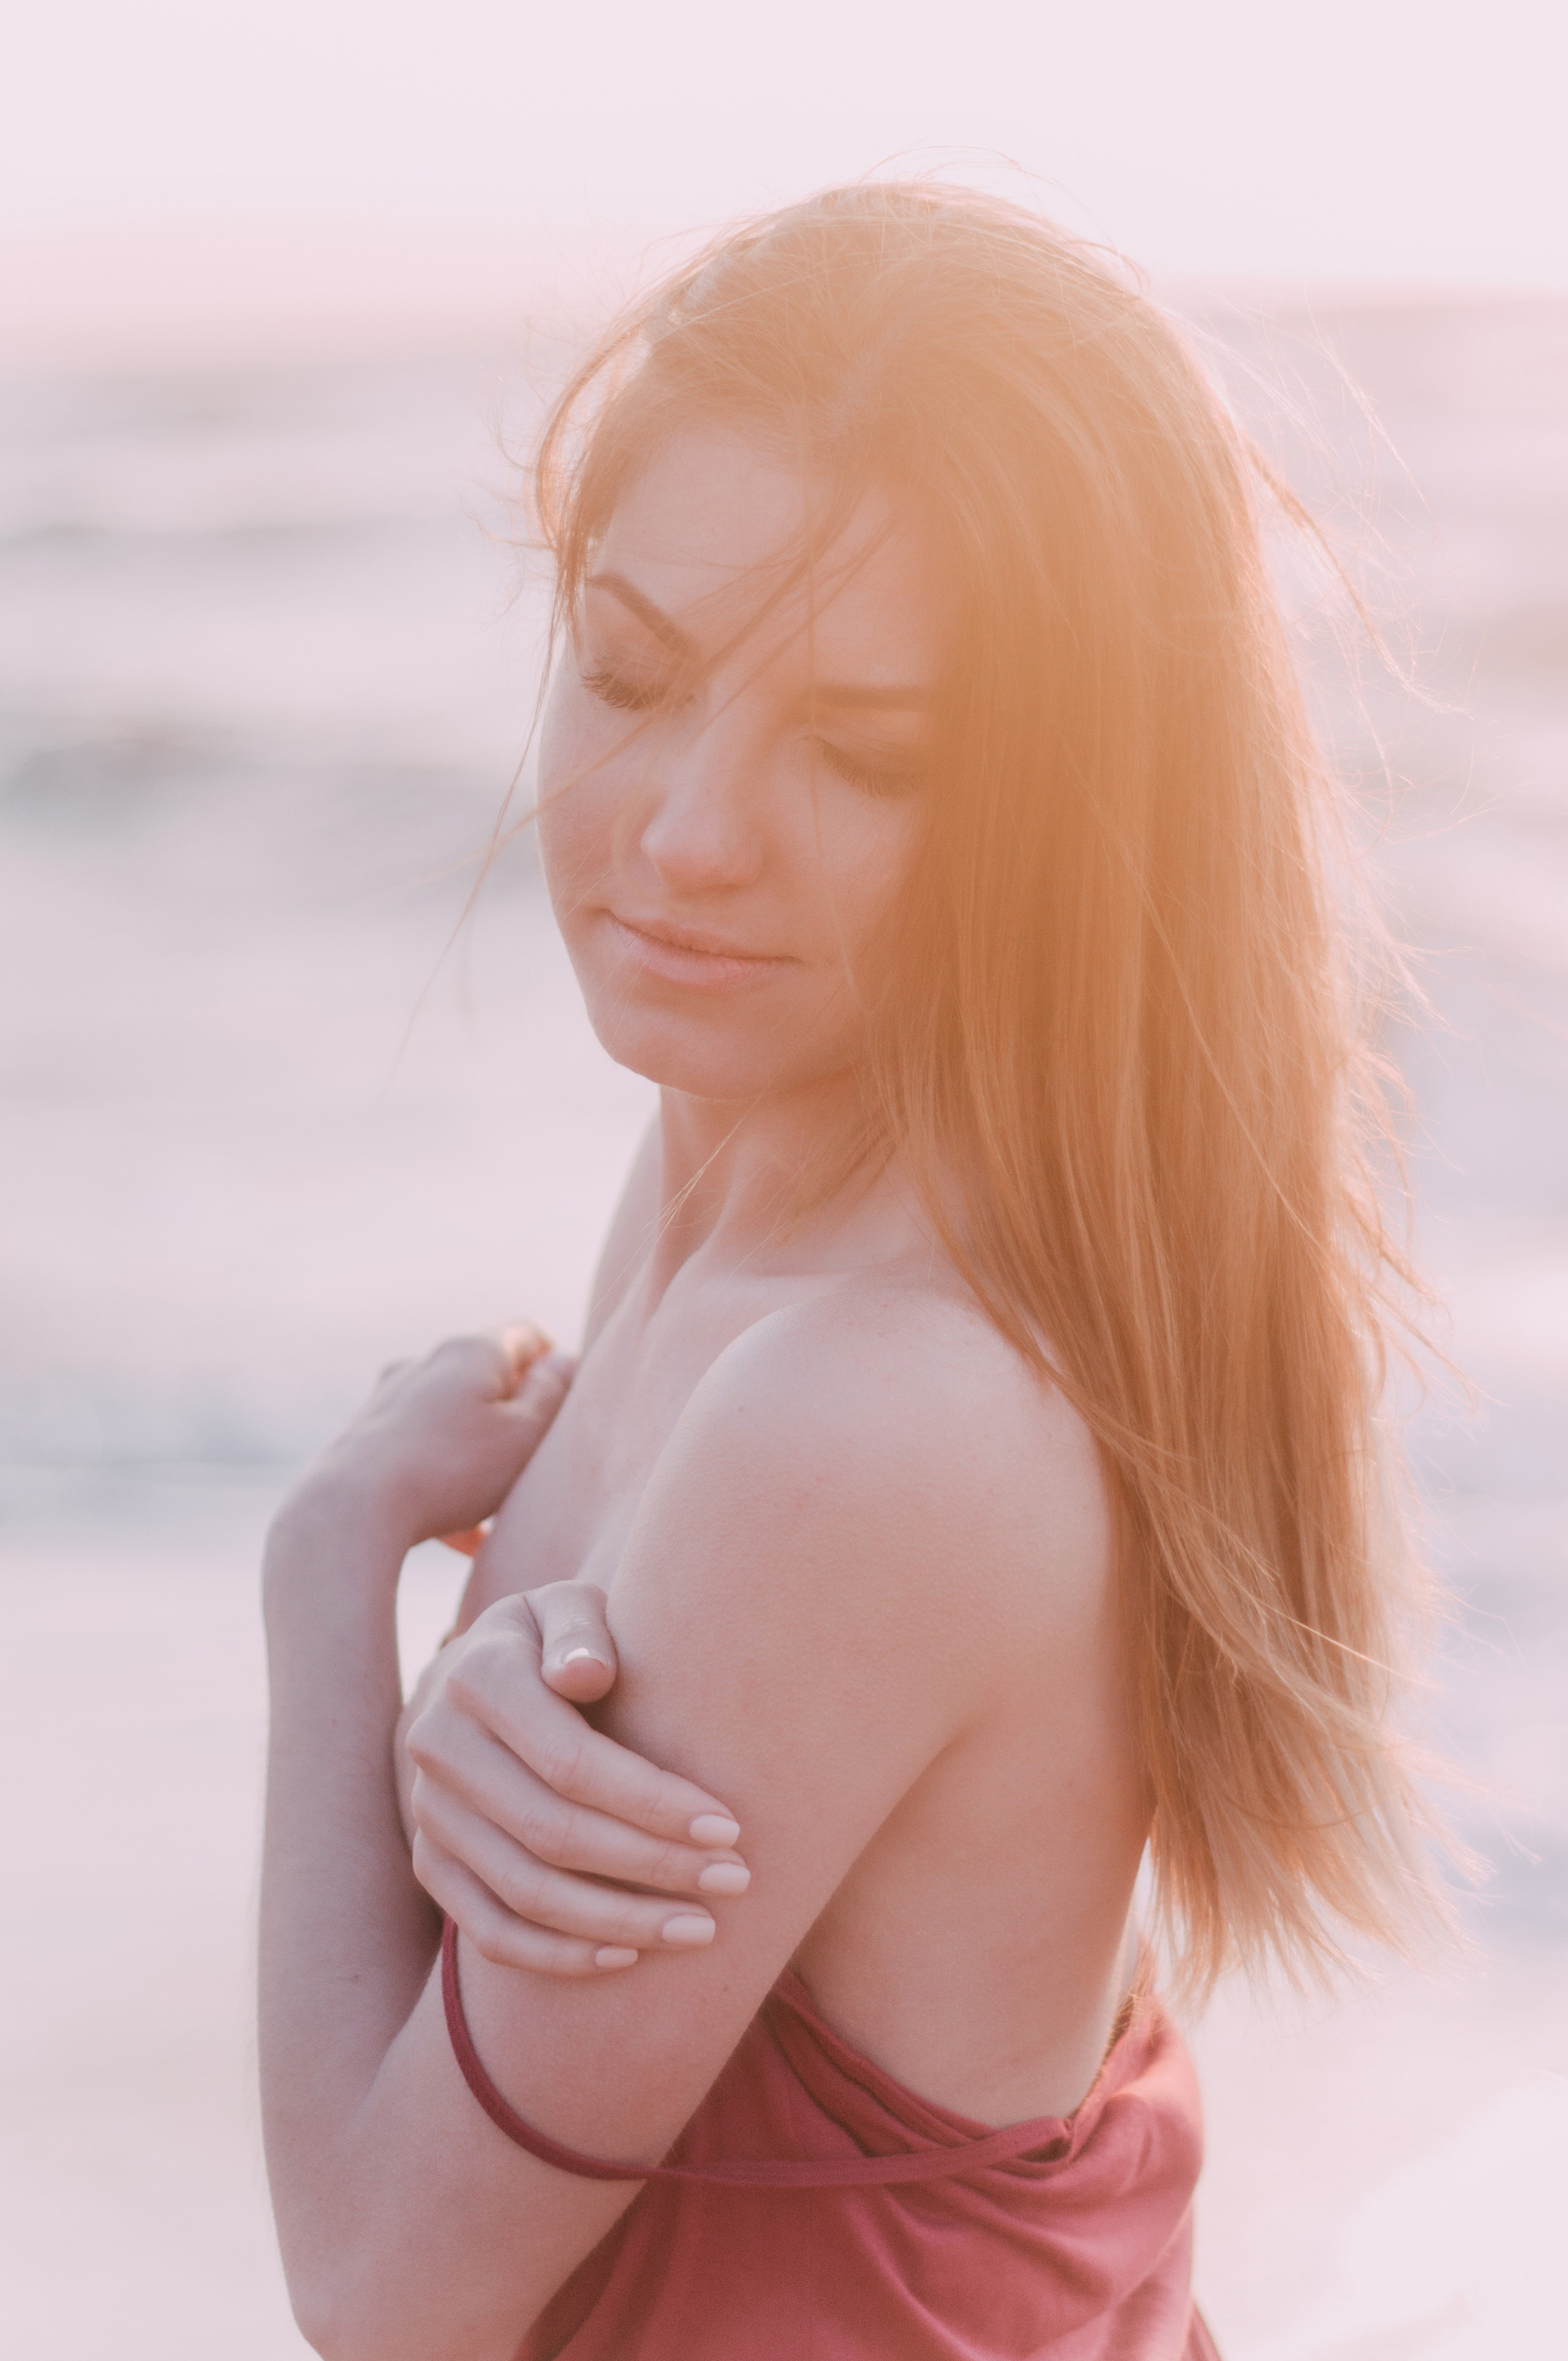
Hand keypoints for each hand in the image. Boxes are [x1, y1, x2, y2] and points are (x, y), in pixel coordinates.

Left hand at [280, 1327, 574, 1557]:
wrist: (348, 1512)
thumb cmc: (451, 1471)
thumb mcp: (524, 1433)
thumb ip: (552, 1393)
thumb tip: (563, 1360)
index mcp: (470, 1351)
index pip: (528, 1336)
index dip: (555, 1368)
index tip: (565, 1413)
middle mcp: (424, 1364)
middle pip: (486, 1380)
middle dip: (515, 1421)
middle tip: (535, 1468)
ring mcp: (388, 1400)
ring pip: (453, 1423)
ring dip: (481, 1461)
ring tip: (498, 1517)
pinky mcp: (363, 1439)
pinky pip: (419, 1455)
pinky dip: (445, 1485)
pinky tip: (459, 1543)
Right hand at [404, 1582, 751, 1975]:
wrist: (484, 1672)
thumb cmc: (562, 1638)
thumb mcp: (571, 1608)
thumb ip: (581, 1631)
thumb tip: (586, 1671)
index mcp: (476, 1675)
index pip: (569, 1760)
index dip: (652, 1801)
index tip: (729, 1827)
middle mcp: (438, 1745)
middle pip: (553, 1833)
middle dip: (653, 1866)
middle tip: (734, 1882)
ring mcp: (428, 1812)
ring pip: (525, 1893)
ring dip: (619, 1921)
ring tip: (700, 1929)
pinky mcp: (429, 1863)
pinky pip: (491, 1931)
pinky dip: (559, 1955)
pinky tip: (628, 1955)